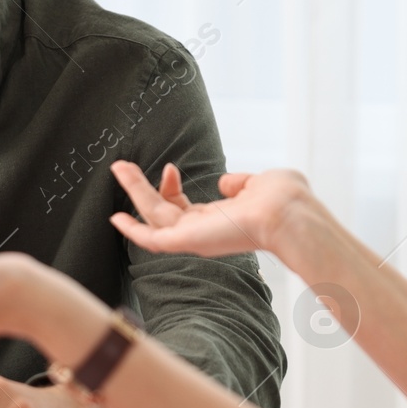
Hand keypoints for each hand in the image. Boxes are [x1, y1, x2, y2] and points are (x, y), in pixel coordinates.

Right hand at [108, 160, 314, 257]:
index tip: (171, 167)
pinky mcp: (188, 241)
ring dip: (134, 192)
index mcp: (219, 220)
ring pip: (153, 217)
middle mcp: (204, 232)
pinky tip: (116, 219)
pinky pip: (152, 240)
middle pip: (161, 212)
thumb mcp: (258, 184)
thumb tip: (224, 183)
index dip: (169, 188)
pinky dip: (133, 231)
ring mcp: (195, 238)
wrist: (290, 213)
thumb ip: (240, 184)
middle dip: (140, 189)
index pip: (182, 209)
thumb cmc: (284, 199)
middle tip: (121, 166)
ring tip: (118, 167)